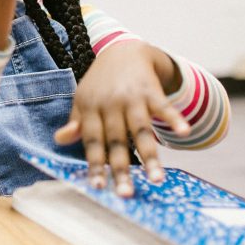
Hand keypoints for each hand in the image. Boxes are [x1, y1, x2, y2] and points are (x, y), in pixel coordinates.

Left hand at [54, 40, 188, 196]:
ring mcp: (132, 97)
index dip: (95, 164)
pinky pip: (164, 107)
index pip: (92, 141)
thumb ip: (76, 123)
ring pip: (141, 130)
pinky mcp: (152, 90)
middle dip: (121, 168)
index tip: (98, 186)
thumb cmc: (100, 84)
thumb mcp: (83, 100)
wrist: (123, 50)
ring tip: (157, 179)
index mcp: (90, 108)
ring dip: (150, 155)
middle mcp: (110, 104)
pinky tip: (184, 132)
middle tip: (126, 194)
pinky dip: (174, 118)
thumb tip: (59, 140)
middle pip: (116, 141)